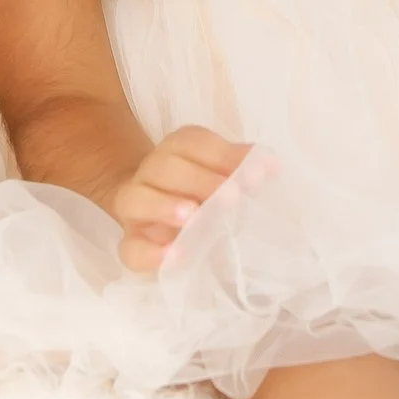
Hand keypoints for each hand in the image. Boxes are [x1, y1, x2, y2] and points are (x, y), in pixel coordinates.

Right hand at [105, 124, 254, 274]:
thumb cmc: (195, 190)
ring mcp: (134, 206)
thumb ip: (238, 166)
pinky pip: (131, 247)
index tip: (255, 175)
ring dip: (165, 206)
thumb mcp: (218, 173)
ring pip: (137, 198)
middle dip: (199, 180)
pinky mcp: (130, 241)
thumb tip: (268, 163)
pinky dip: (151, 253)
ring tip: (194, 217)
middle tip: (231, 198)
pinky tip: (174, 256)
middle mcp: (149, 172)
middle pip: (165, 167)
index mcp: (175, 150)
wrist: (151, 211)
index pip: (193, 142)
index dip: (223, 156)